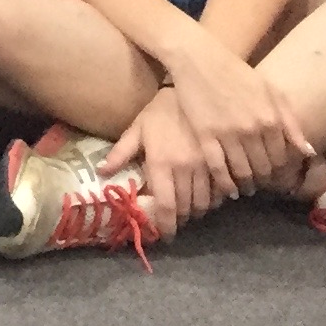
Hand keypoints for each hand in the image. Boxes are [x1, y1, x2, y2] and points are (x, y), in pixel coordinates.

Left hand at [107, 84, 225, 231]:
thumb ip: (121, 153)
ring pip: (205, 203)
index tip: (163, 236)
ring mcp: (207, 165)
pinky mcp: (223, 160)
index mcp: (161, 164)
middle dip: (180, 220)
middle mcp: (186, 169)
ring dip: (197, 211)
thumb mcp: (137, 128)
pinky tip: (207, 195)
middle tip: (174, 221)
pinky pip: (221, 190)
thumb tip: (102, 172)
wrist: (195, 89)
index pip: (166, 206)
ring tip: (189, 210)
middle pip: (187, 209)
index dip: (166, 226)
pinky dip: (214, 198)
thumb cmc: (161, 110)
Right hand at [158, 34, 316, 196]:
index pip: (283, 157)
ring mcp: (228, 133)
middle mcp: (253, 129)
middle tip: (261, 183)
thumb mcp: (271, 91)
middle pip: (264, 168)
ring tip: (247, 188)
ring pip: (243, 171)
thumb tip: (308, 152)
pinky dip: (225, 183)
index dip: (281, 170)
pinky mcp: (205, 135)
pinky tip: (230, 189)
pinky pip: (218, 168)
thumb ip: (290, 121)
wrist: (199, 59)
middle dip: (265, 179)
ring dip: (247, 184)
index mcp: (271, 118)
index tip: (276, 174)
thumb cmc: (237, 73)